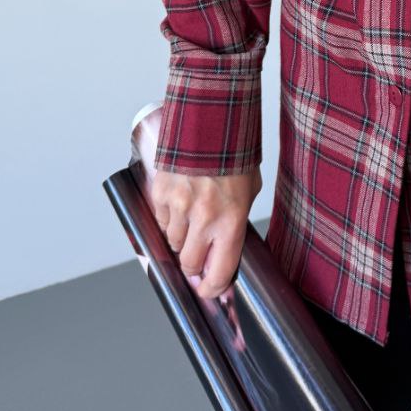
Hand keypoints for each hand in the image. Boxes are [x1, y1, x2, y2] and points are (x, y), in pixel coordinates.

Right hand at [150, 167, 261, 299]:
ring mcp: (180, 206)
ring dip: (181, 238)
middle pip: (190, 264)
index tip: (210, 289)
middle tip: (199, 255)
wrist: (212, 121)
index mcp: (232, 220)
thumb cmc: (236, 154)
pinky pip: (161, 220)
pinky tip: (179, 203)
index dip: (213, 287)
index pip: (220, 271)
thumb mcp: (249, 188)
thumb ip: (237, 217)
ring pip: (173, 243)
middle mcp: (205, 218)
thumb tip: (227, 243)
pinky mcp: (161, 193)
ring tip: (192, 218)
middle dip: (194, 264)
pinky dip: (168, 218)